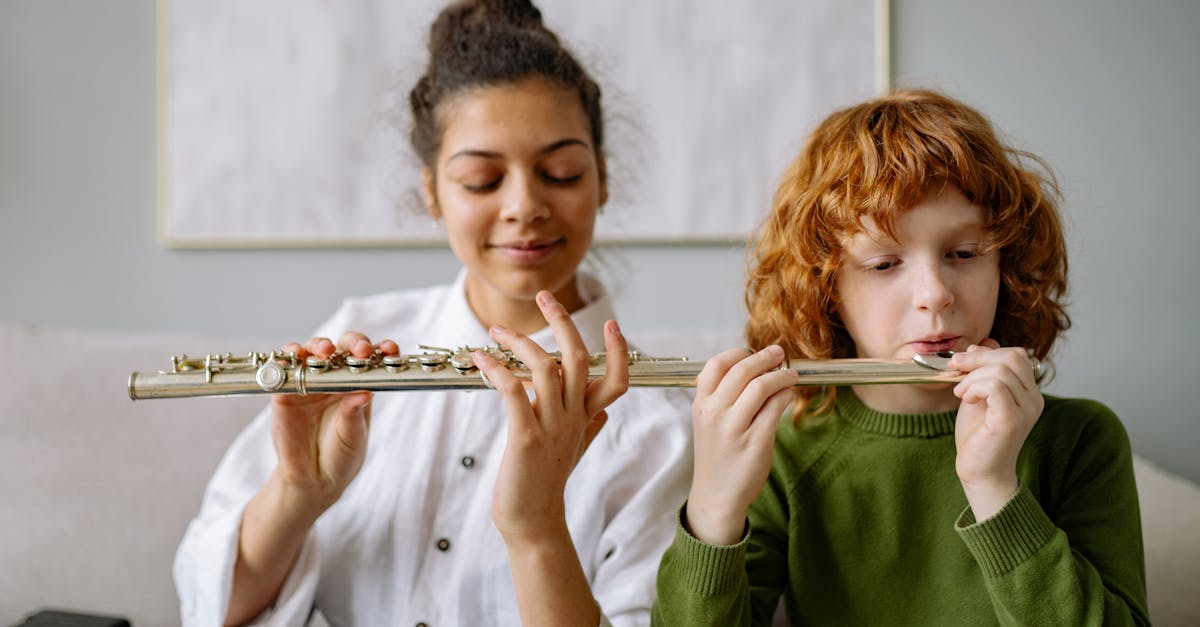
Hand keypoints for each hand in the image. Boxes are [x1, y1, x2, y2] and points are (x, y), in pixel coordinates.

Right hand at [267, 332, 398, 517]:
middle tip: (361, 349)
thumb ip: (354, 415)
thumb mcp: (353, 437)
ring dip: (319, 345)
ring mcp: (311, 381)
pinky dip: (288, 358)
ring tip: (325, 351)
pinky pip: (286, 368)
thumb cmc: (341, 456)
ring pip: (313, 351)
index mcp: (359, 384)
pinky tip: (293, 356)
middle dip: (353, 343)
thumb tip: (364, 393)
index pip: (372, 360)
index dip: (382, 350)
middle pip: (344, 348)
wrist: (313, 479)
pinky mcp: (286, 390)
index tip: (391, 349)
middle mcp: (335, 377)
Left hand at [476, 291, 628, 544]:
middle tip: (545, 297)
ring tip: (495, 330)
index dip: (618, 351)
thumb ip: (589, 426)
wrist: (532, 522)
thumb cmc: (546, 484)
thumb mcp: (575, 451)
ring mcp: (551, 427)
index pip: (616, 380)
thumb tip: (604, 412)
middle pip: (579, 359)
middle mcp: (573, 419)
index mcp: (585, 419)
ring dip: (520, 341)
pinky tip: (482, 359)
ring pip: (547, 368)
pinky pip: (514, 391)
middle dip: (563, 322)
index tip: (613, 324)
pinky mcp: (525, 437)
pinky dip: (497, 369)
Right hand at [685, 345, 797, 545]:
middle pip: (741, 371)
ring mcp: (734, 429)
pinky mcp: (755, 442)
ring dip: (780, 375)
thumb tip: (753, 368)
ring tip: (790, 374)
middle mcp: (714, 414)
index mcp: (701, 405)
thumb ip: (723, 396)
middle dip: (765, 357)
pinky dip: (785, 395)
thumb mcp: (708, 422)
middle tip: (780, 353)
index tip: (754, 351)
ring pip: (760, 386)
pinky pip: (774, 408)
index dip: (738, 353)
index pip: (715, 365)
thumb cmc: (717, 456)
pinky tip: (788, 395)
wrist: (716, 496)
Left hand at [950, 340, 1043, 520]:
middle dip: (977, 358)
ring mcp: (1026, 409)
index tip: (961, 363)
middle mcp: (1034, 399)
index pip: (1016, 354)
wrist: (979, 471)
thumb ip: (982, 372)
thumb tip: (981, 344)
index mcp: (1028, 392)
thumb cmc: (977, 436)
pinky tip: (965, 399)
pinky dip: (975, 387)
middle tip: (955, 369)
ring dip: (972, 376)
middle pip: (1012, 357)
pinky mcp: (1012, 420)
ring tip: (960, 392)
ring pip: (1001, 370)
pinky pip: (997, 387)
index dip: (986, 352)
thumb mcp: (977, 395)